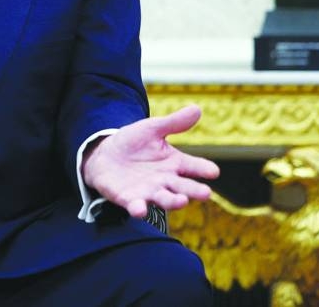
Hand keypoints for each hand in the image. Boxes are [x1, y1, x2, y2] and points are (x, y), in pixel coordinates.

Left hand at [81, 105, 219, 217]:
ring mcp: (148, 192)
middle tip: (206, 193)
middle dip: (194, 191)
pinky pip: (135, 206)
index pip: (193, 166)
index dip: (204, 169)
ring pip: (164, 199)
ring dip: (173, 202)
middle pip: (183, 188)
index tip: (213, 171)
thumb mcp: (152, 129)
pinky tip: (140, 209)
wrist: (105, 154)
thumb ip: (173, 123)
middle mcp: (165, 181)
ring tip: (182, 201)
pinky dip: (138, 209)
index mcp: (174, 163)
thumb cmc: (134, 143)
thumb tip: (197, 109)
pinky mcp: (129, 199)